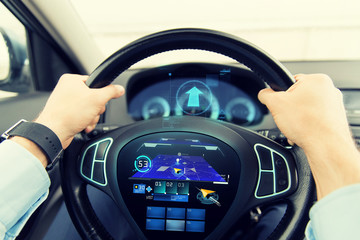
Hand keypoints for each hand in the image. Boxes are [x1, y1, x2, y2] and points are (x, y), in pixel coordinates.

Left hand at [35, 74, 124, 148]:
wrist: (54, 132)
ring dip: (92, 117)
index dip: (100, 93)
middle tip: (91, 111)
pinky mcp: (66, 114)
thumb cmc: (68, 114)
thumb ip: (111, 92)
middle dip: (96, 109)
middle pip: (94, 97)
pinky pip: (83, 116)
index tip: (100, 100)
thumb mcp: (97, 99)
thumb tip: (119, 89)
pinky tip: (83, 125)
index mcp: (71, 80)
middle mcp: (67, 89)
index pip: (95, 82)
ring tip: (85, 120)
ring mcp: (66, 102)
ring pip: (90, 108)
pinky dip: (86, 122)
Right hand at [258, 74, 359, 198]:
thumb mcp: (275, 104)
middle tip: (288, 117)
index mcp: (317, 80)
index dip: (282, 95)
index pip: (291, 81)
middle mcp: (330, 90)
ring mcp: (335, 104)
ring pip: (307, 109)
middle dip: (291, 109)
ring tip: (297, 126)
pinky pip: (316, 118)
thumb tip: (264, 94)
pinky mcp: (336, 118)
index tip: (280, 104)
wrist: (325, 146)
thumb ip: (266, 95)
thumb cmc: (308, 124)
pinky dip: (308, 125)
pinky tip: (304, 132)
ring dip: (298, 118)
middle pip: (300, 96)